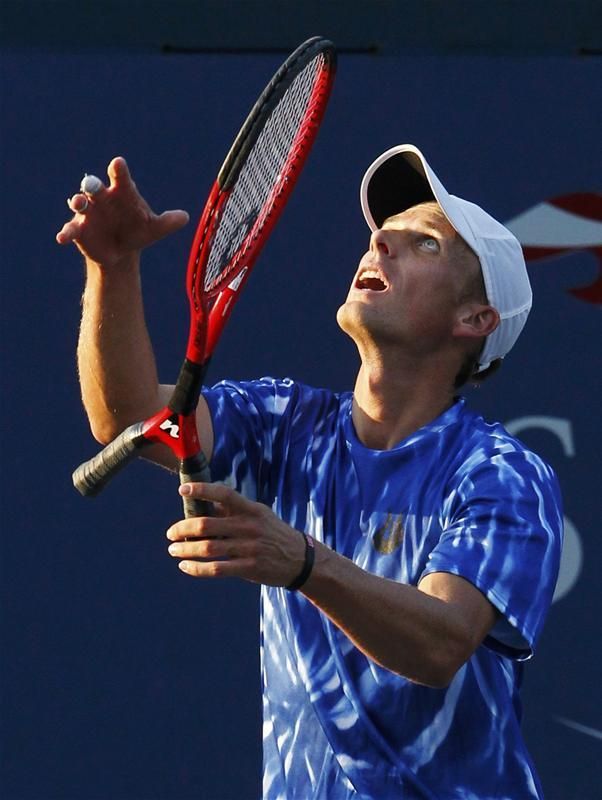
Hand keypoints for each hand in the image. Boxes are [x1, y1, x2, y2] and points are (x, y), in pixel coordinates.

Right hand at [56, 156, 188, 268]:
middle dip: (93, 184)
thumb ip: (168, 222)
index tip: (117, 163)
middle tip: (92, 185)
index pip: (120, 178)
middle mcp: (102, 198)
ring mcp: (88, 212)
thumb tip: (185, 218)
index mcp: (122, 192)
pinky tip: (62, 238)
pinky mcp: (78, 229)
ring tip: (78, 203)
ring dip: (78, 202)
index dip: (119, 171)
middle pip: (95, 186)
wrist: (121, 250)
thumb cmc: (138, 231)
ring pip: (79, 202)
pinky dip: (65, 232)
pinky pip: (70, 229)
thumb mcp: (154, 228)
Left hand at [166, 483, 306, 585]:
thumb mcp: (259, 516)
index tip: (182, 490)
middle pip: (208, 524)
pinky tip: (185, 566)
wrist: (301, 559)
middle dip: (183, 528)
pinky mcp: (249, 568)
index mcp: (251, 509)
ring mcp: (249, 548)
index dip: (202, 490)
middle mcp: (249, 526)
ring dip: (185, 549)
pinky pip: (216, 569)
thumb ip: (233, 512)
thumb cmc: (273, 534)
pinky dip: (197, 568)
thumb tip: (203, 507)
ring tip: (173, 549)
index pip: (224, 494)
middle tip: (171, 533)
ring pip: (208, 548)